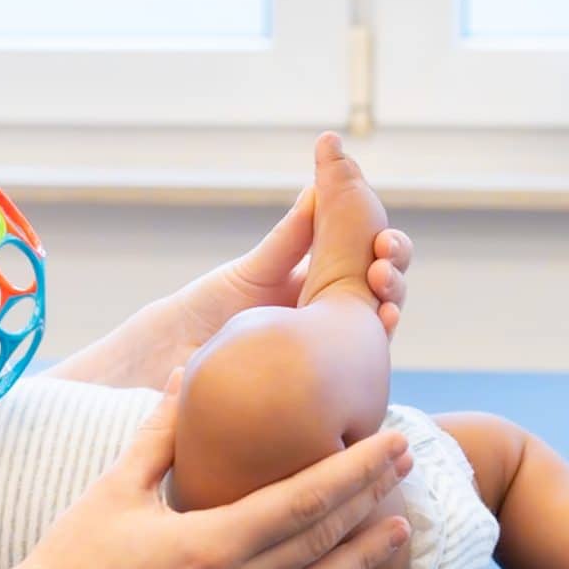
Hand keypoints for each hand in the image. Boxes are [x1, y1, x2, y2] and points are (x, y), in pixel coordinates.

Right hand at [0, 372, 415, 568]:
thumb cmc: (71, 555)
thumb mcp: (115, 486)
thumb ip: (161, 433)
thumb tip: (187, 373)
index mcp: (212, 540)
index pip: (305, 497)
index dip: (356, 469)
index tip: (392, 441)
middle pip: (321, 537)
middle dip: (369, 497)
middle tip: (409, 463)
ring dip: (363, 557)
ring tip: (402, 527)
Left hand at [186, 184, 412, 344]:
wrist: (175, 354)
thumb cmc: (209, 307)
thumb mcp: (257, 267)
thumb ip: (292, 236)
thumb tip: (319, 187)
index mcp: (319, 281)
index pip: (366, 257)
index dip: (383, 244)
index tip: (383, 233)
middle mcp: (331, 313)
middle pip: (383, 289)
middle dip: (393, 270)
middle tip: (385, 255)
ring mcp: (331, 347)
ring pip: (379, 324)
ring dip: (392, 303)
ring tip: (384, 287)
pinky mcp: (327, 381)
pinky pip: (361, 365)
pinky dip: (377, 345)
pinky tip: (384, 323)